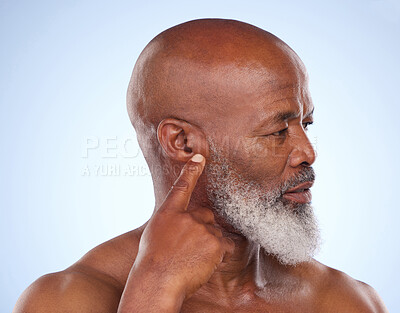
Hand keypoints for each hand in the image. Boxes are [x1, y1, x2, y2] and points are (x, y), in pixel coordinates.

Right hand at [133, 154, 234, 300]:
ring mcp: (202, 229)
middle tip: (190, 247)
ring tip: (193, 260)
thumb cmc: (152, 260)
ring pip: (214, 233)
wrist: (157, 280)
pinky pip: (224, 246)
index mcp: (169, 213)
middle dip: (203, 228)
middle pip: (205, 216)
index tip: (200, 157)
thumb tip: (181, 224)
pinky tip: (204, 263)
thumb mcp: (154, 233)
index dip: (192, 171)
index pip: (182, 187)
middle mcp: (187, 217)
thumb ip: (171, 223)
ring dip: (209, 244)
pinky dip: (218, 254)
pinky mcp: (215, 243)